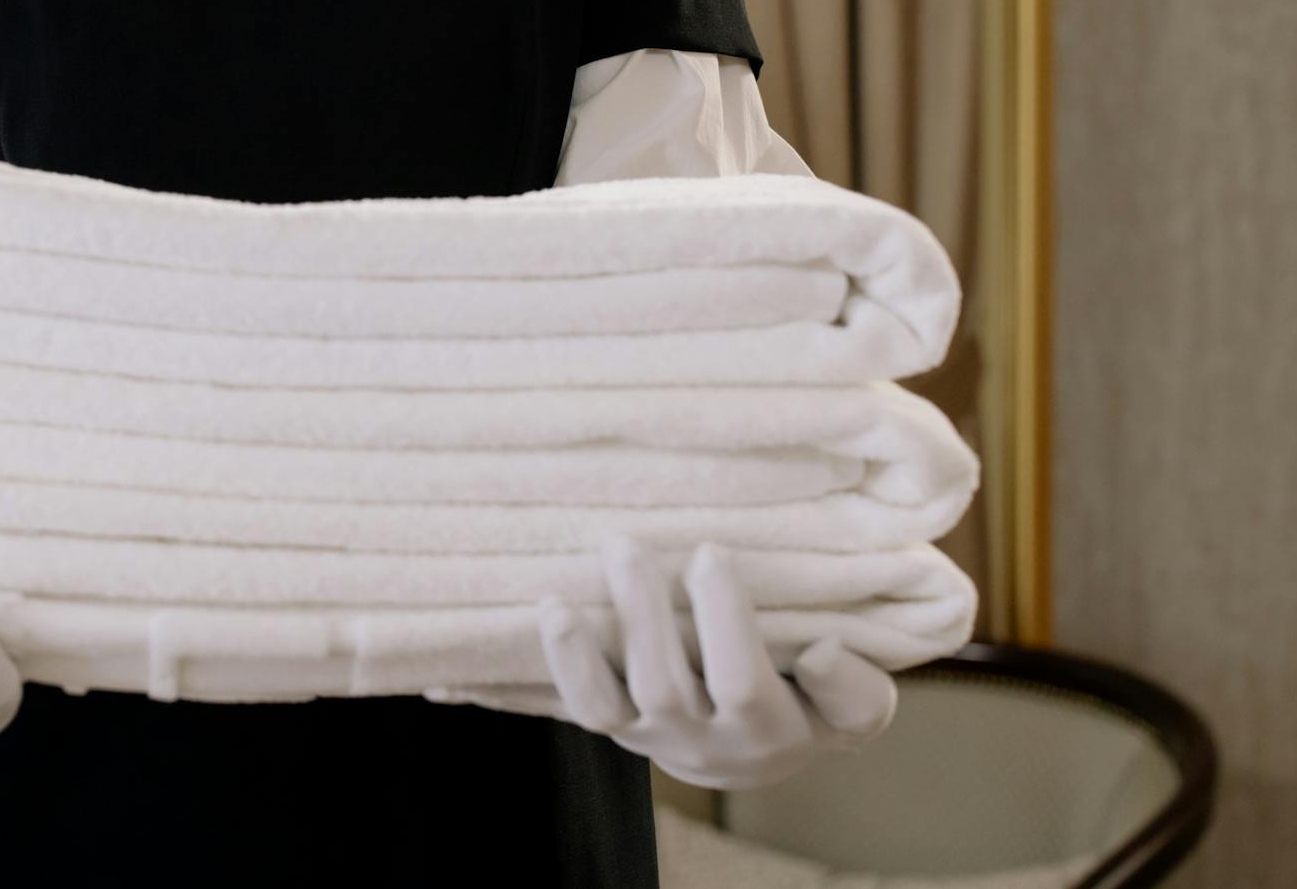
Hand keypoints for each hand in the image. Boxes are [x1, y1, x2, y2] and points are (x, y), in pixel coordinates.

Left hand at [435, 534, 897, 790]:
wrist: (764, 750)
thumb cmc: (817, 703)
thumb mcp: (857, 707)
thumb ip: (854, 688)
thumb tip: (820, 649)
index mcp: (764, 726)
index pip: (741, 677)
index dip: (723, 619)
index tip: (711, 551)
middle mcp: (694, 738)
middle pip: (663, 687)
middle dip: (642, 619)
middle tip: (626, 545)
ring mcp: (640, 732)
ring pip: (598, 709)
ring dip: (570, 658)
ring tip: (551, 604)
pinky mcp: (601, 721)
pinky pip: (547, 709)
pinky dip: (495, 690)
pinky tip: (440, 670)